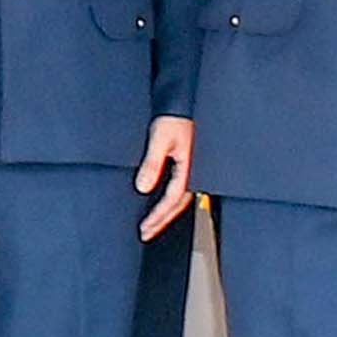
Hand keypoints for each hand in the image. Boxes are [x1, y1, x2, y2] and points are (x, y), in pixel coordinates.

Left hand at [135, 115, 196, 240]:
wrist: (181, 103)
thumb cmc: (174, 117)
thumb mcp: (160, 139)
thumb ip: (153, 163)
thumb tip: (143, 187)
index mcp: (189, 168)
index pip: (173, 199)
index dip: (159, 215)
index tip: (146, 226)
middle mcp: (193, 171)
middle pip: (178, 204)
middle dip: (162, 221)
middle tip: (146, 233)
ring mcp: (191, 169)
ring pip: (180, 198)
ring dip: (165, 213)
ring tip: (152, 225)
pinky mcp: (186, 164)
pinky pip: (179, 189)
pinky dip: (168, 200)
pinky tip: (159, 205)